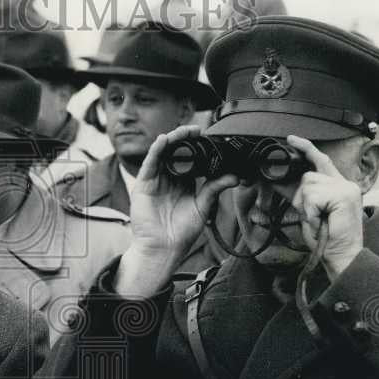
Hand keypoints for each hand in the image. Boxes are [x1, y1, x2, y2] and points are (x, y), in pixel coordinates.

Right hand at [116, 126, 238, 296]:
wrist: (164, 248)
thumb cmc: (182, 232)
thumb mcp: (203, 206)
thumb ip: (215, 188)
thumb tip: (234, 176)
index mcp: (184, 184)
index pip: (190, 159)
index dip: (197, 147)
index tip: (207, 137)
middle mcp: (169, 180)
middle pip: (175, 153)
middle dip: (185, 139)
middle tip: (197, 130)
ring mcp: (156, 181)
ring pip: (163, 154)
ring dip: (172, 140)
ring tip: (184, 131)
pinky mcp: (144, 185)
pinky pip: (150, 163)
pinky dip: (156, 150)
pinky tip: (164, 140)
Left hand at [286, 135, 364, 280]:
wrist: (341, 255)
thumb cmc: (325, 238)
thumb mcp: (308, 213)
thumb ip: (299, 196)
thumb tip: (277, 182)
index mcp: (338, 186)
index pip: (321, 160)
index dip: (306, 148)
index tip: (291, 140)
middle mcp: (345, 184)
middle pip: (308, 177)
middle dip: (302, 198)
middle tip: (313, 217)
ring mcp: (346, 188)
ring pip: (308, 185)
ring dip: (306, 206)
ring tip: (318, 220)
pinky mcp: (344, 195)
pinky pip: (313, 197)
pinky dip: (310, 212)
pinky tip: (320, 221)